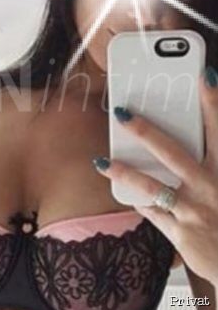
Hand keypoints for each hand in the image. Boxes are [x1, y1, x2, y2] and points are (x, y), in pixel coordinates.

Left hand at [93, 66, 217, 285]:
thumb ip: (210, 163)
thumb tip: (192, 143)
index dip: (213, 102)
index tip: (204, 77)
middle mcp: (210, 187)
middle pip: (173, 152)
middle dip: (146, 131)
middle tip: (122, 114)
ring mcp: (194, 211)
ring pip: (150, 185)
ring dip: (124, 172)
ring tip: (102, 161)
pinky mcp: (181, 233)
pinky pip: (151, 211)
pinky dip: (137, 199)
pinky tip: (124, 190)